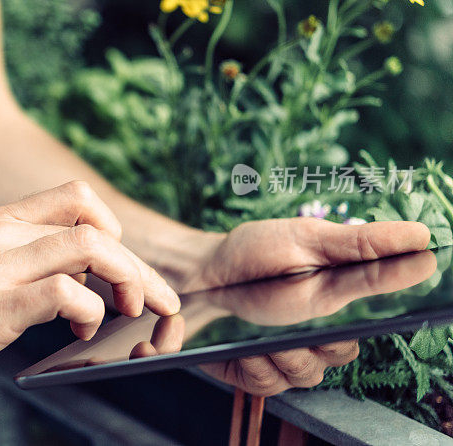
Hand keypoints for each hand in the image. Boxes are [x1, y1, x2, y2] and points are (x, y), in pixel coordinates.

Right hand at [0, 181, 180, 398]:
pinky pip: (67, 293)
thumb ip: (6, 263)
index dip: (111, 225)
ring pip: (92, 249)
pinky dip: (91, 311)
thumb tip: (56, 284)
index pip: (73, 197)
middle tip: (155, 299)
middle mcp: (1, 235)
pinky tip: (81, 331)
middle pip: (95, 224)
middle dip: (139, 264)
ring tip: (129, 311)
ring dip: (128, 281)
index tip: (120, 263)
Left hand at [194, 217, 429, 395]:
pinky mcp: (256, 370)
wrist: (199, 270)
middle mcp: (317, 333)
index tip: (343, 315)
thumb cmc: (255, 251)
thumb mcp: (307, 239)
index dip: (364, 325)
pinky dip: (252, 366)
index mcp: (339, 300)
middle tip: (296, 317)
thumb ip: (361, 246)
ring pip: (305, 376)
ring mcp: (286, 354)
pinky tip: (242, 347)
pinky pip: (267, 385)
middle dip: (318, 339)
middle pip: (339, 356)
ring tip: (260, 331)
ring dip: (281, 353)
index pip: (371, 324)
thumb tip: (423, 237)